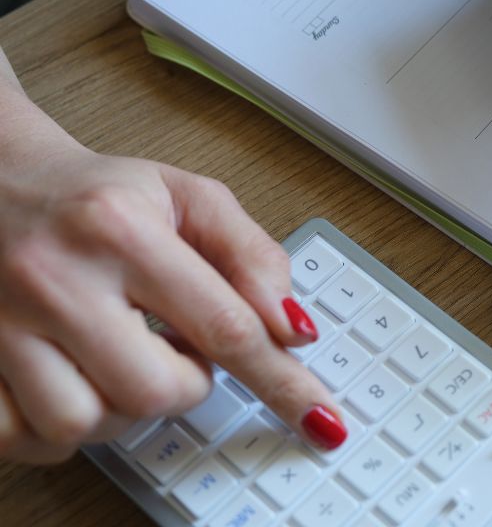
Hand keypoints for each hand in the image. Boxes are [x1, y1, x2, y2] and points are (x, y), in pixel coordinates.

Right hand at [0, 97, 343, 462]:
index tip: (318, 417)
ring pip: (84, 423)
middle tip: (174, 345)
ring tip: (118, 356)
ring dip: (119, 406)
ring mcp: (0, 325)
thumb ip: (251, 256)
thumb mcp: (188, 197)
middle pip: (153, 391)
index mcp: (119, 228)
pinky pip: (23, 439)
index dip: (280, 379)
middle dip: (185, 383)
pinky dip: (58, 427)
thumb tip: (293, 329)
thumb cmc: (99, 194)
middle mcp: (55, 278)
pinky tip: (71, 380)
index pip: (223, 325)